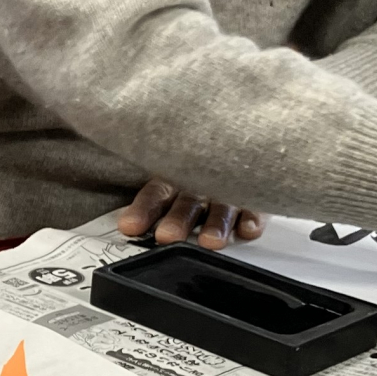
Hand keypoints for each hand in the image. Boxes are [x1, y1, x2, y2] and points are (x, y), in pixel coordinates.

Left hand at [117, 180, 267, 248]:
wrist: (241, 133)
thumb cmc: (197, 169)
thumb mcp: (172, 180)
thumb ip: (152, 205)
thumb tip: (120, 225)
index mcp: (175, 178)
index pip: (155, 194)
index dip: (143, 210)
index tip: (129, 227)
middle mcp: (201, 184)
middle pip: (187, 203)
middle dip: (178, 220)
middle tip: (167, 236)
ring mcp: (229, 189)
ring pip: (222, 206)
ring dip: (216, 224)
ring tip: (210, 242)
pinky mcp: (255, 194)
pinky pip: (256, 206)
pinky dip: (253, 218)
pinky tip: (248, 230)